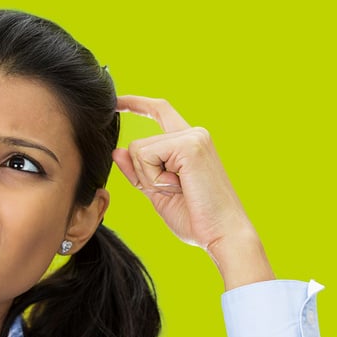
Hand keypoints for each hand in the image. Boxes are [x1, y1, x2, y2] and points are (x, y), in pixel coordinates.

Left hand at [111, 96, 273, 288]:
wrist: (221, 234)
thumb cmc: (195, 218)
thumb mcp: (158, 193)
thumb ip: (138, 171)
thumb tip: (117, 151)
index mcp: (189, 143)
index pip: (159, 111)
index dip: (135, 104)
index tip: (115, 102)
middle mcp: (193, 133)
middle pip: (138, 146)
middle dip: (143, 176)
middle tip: (174, 193)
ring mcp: (193, 137)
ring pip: (139, 151)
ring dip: (149, 179)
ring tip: (179, 191)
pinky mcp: (189, 145)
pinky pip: (146, 156)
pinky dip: (154, 178)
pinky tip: (178, 188)